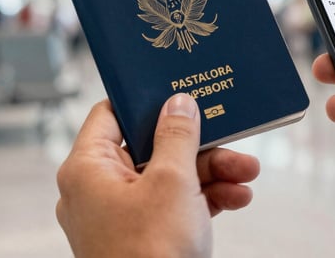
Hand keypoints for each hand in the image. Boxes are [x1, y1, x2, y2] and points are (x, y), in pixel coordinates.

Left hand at [56, 94, 259, 257]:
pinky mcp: (140, 236)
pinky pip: (171, 206)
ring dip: (211, 174)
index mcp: (88, 168)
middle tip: (231, 140)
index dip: (145, 101)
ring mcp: (119, 215)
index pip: (111, 115)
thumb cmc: (149, 254)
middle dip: (198, 146)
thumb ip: (177, 135)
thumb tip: (178, 103)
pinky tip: (237, 198)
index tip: (178, 92)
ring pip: (167, 178)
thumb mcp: (172, 182)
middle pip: (150, 148)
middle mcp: (98, 189)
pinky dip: (203, 200)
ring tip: (247, 175)